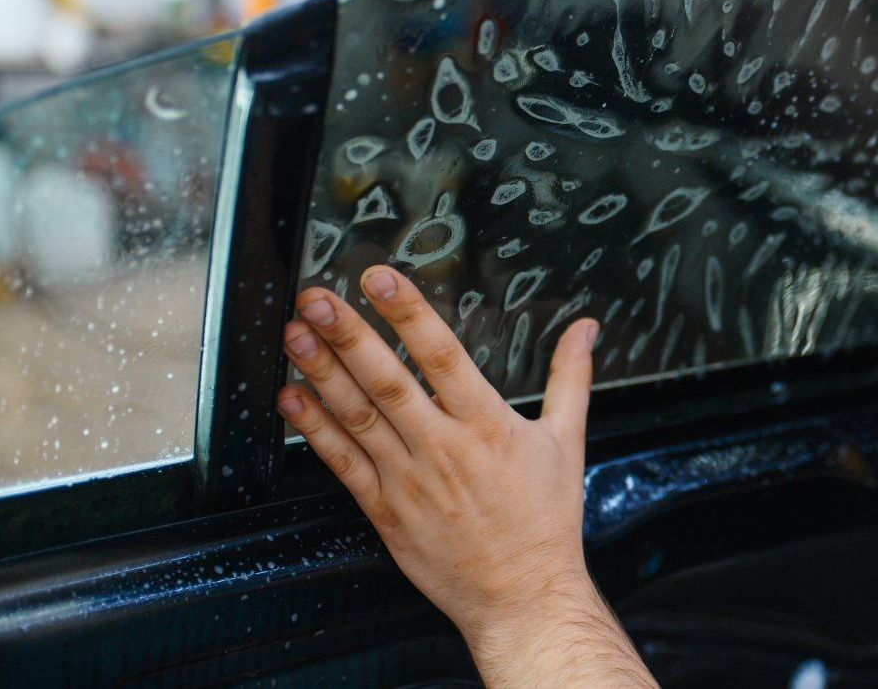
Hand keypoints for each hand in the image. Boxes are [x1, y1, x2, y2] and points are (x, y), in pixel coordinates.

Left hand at [276, 265, 653, 686]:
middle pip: (388, 383)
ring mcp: (409, 481)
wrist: (523, 596)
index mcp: (488, 426)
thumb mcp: (567, 441)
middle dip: (348, 336)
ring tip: (295, 334)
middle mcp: (444, 449)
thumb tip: (585, 328)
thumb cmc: (545, 522)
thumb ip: (570, 377)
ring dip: (322, 373)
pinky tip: (291, 398)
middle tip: (316, 298)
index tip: (380, 280)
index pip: (442, 357)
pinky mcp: (384, 511)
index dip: (408, 315)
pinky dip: (314, 430)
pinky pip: (341, 464)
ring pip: (357, 418)